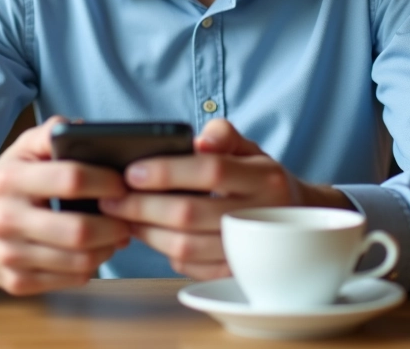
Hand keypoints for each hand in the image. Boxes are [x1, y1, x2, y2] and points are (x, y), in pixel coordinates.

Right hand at [0, 118, 130, 294]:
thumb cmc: (7, 184)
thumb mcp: (21, 150)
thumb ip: (51, 133)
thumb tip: (84, 128)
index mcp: (11, 179)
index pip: (71, 179)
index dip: (106, 181)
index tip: (122, 183)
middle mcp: (6, 219)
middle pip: (79, 230)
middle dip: (115, 224)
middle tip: (128, 215)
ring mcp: (10, 255)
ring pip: (79, 260)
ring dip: (108, 248)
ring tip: (116, 234)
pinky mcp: (17, 282)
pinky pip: (70, 279)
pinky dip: (91, 266)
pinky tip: (93, 251)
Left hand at [98, 119, 351, 279]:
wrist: (298, 221)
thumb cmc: (262, 179)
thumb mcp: (252, 149)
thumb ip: (224, 135)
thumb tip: (200, 138)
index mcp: (263, 178)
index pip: (210, 171)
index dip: (168, 171)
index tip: (131, 171)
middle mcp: (260, 215)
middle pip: (189, 214)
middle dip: (142, 206)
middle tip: (111, 198)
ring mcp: (249, 251)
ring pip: (185, 246)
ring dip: (145, 232)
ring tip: (121, 216)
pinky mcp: (237, 273)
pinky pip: (192, 268)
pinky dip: (164, 252)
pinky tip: (148, 235)